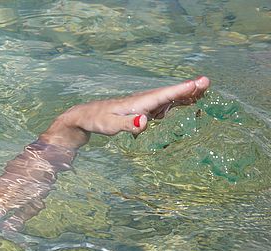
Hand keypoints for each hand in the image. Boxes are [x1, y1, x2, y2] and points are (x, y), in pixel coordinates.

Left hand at [41, 76, 210, 148]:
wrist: (86, 116)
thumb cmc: (98, 121)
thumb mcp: (111, 126)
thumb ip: (129, 124)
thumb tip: (146, 122)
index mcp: (139, 103)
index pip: (164, 95)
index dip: (181, 90)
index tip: (199, 82)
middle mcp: (144, 101)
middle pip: (169, 94)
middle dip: (188, 89)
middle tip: (207, 82)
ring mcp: (144, 104)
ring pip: (168, 98)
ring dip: (185, 94)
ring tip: (203, 90)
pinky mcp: (142, 109)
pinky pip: (162, 104)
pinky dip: (176, 101)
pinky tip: (188, 101)